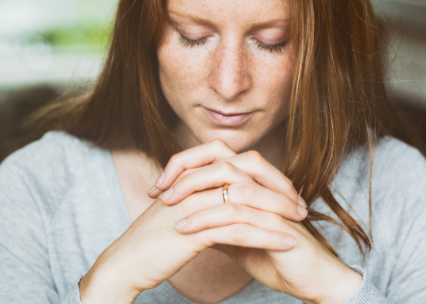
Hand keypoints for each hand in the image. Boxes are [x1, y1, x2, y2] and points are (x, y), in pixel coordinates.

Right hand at [81, 141, 301, 302]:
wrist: (125, 263)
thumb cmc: (151, 241)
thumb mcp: (178, 211)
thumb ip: (199, 198)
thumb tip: (225, 198)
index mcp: (190, 175)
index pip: (235, 161)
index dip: (265, 173)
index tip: (285, 191)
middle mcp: (193, 183)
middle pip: (245, 172)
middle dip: (278, 186)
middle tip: (300, 204)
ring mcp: (193, 204)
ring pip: (247, 199)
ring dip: (278, 211)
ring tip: (301, 223)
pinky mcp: (195, 229)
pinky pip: (240, 229)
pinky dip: (267, 235)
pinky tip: (287, 243)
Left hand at [151, 140, 362, 303]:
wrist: (310, 280)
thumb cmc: (275, 256)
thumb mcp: (236, 236)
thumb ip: (216, 220)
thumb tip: (185, 215)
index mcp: (254, 183)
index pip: (218, 156)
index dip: (187, 163)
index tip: (160, 183)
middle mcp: (264, 186)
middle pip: (223, 159)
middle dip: (187, 170)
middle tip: (160, 188)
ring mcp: (272, 202)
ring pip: (230, 183)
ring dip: (194, 192)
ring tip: (167, 206)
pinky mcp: (276, 224)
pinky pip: (236, 214)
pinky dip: (206, 220)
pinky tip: (185, 229)